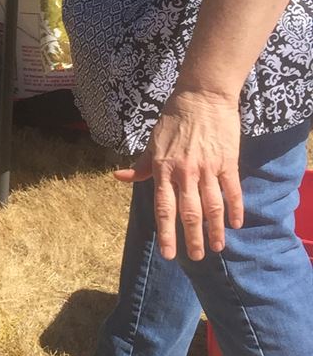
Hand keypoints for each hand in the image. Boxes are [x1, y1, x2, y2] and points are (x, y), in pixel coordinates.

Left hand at [115, 90, 242, 260]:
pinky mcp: (227, 161)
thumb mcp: (152, 142)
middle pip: (189, 212)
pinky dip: (235, 208)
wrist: (201, 97)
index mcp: (162, 169)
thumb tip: (119, 177)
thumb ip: (141, 165)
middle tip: (197, 258)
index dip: (166, 232)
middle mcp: (184, 172)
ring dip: (215, 229)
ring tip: (217, 247)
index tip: (168, 253)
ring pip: (212, 206)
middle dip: (192, 238)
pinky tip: (236, 224)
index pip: (163, 208)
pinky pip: (232, 190)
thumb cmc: (173, 120)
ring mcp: (207, 167)